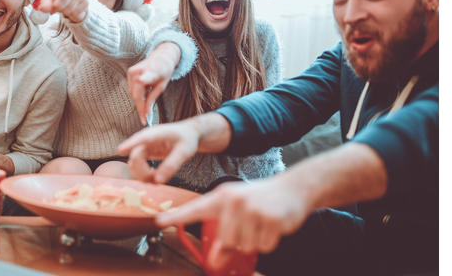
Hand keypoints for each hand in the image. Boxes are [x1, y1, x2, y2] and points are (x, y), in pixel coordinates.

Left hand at [38, 0, 88, 22]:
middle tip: (56, 8)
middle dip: (59, 5)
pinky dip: (72, 14)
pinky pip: (77, 11)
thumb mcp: (48, 2)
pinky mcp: (86, 2)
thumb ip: (45, 4)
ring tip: (64, 9)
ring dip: (65, 11)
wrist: (68, 9)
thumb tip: (42, 9)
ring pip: (71, 6)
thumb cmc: (56, 2)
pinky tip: (71, 12)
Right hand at [117, 113, 232, 182]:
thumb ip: (172, 165)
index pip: (142, 138)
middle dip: (143, 173)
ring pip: (134, 163)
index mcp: (157, 133)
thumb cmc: (187, 139)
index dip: (130, 143)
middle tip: (157, 182)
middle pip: (135, 157)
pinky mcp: (144, 153)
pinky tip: (154, 179)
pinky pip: (137, 166)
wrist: (187, 134)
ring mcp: (143, 146)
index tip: (119, 150)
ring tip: (157, 182)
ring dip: (142, 175)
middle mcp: (146, 139)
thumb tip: (158, 181)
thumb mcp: (185, 152)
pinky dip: (143, 175)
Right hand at [127, 42, 180, 124]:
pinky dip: (137, 93)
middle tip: (145, 118)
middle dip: (140, 107)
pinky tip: (145, 89)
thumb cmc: (164, 72)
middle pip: (137, 94)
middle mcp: (140, 70)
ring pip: (133, 93)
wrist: (161, 57)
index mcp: (153, 72)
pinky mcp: (129, 72)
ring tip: (148, 96)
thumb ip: (153, 98)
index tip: (138, 79)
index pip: (146, 76)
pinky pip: (131, 89)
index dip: (142, 79)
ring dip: (139, 99)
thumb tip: (147, 113)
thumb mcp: (162, 86)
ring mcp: (133, 70)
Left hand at [156, 177, 311, 267]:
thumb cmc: (261, 201)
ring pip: (246, 246)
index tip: (158, 221)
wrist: (293, 188)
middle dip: (240, 240)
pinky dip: (270, 242)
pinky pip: (264, 246)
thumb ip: (224, 235)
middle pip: (227, 241)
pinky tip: (273, 225)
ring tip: (262, 222)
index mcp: (222, 197)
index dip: (177, 216)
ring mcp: (252, 209)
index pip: (196, 209)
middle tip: (251, 224)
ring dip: (256, 241)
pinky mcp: (270, 219)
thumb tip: (215, 263)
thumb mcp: (239, 212)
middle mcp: (234, 200)